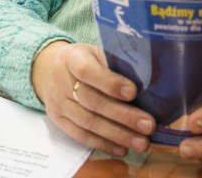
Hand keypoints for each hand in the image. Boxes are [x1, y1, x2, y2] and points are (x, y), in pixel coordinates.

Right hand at [32, 41, 154, 157]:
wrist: (52, 69)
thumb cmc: (86, 60)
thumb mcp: (98, 53)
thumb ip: (117, 64)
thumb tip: (150, 82)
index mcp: (72, 58)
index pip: (87, 70)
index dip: (109, 82)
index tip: (133, 92)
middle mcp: (60, 80)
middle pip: (91, 100)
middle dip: (122, 115)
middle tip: (148, 125)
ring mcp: (57, 102)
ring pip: (87, 122)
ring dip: (117, 135)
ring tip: (141, 142)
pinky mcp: (58, 119)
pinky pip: (80, 136)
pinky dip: (103, 144)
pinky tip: (123, 148)